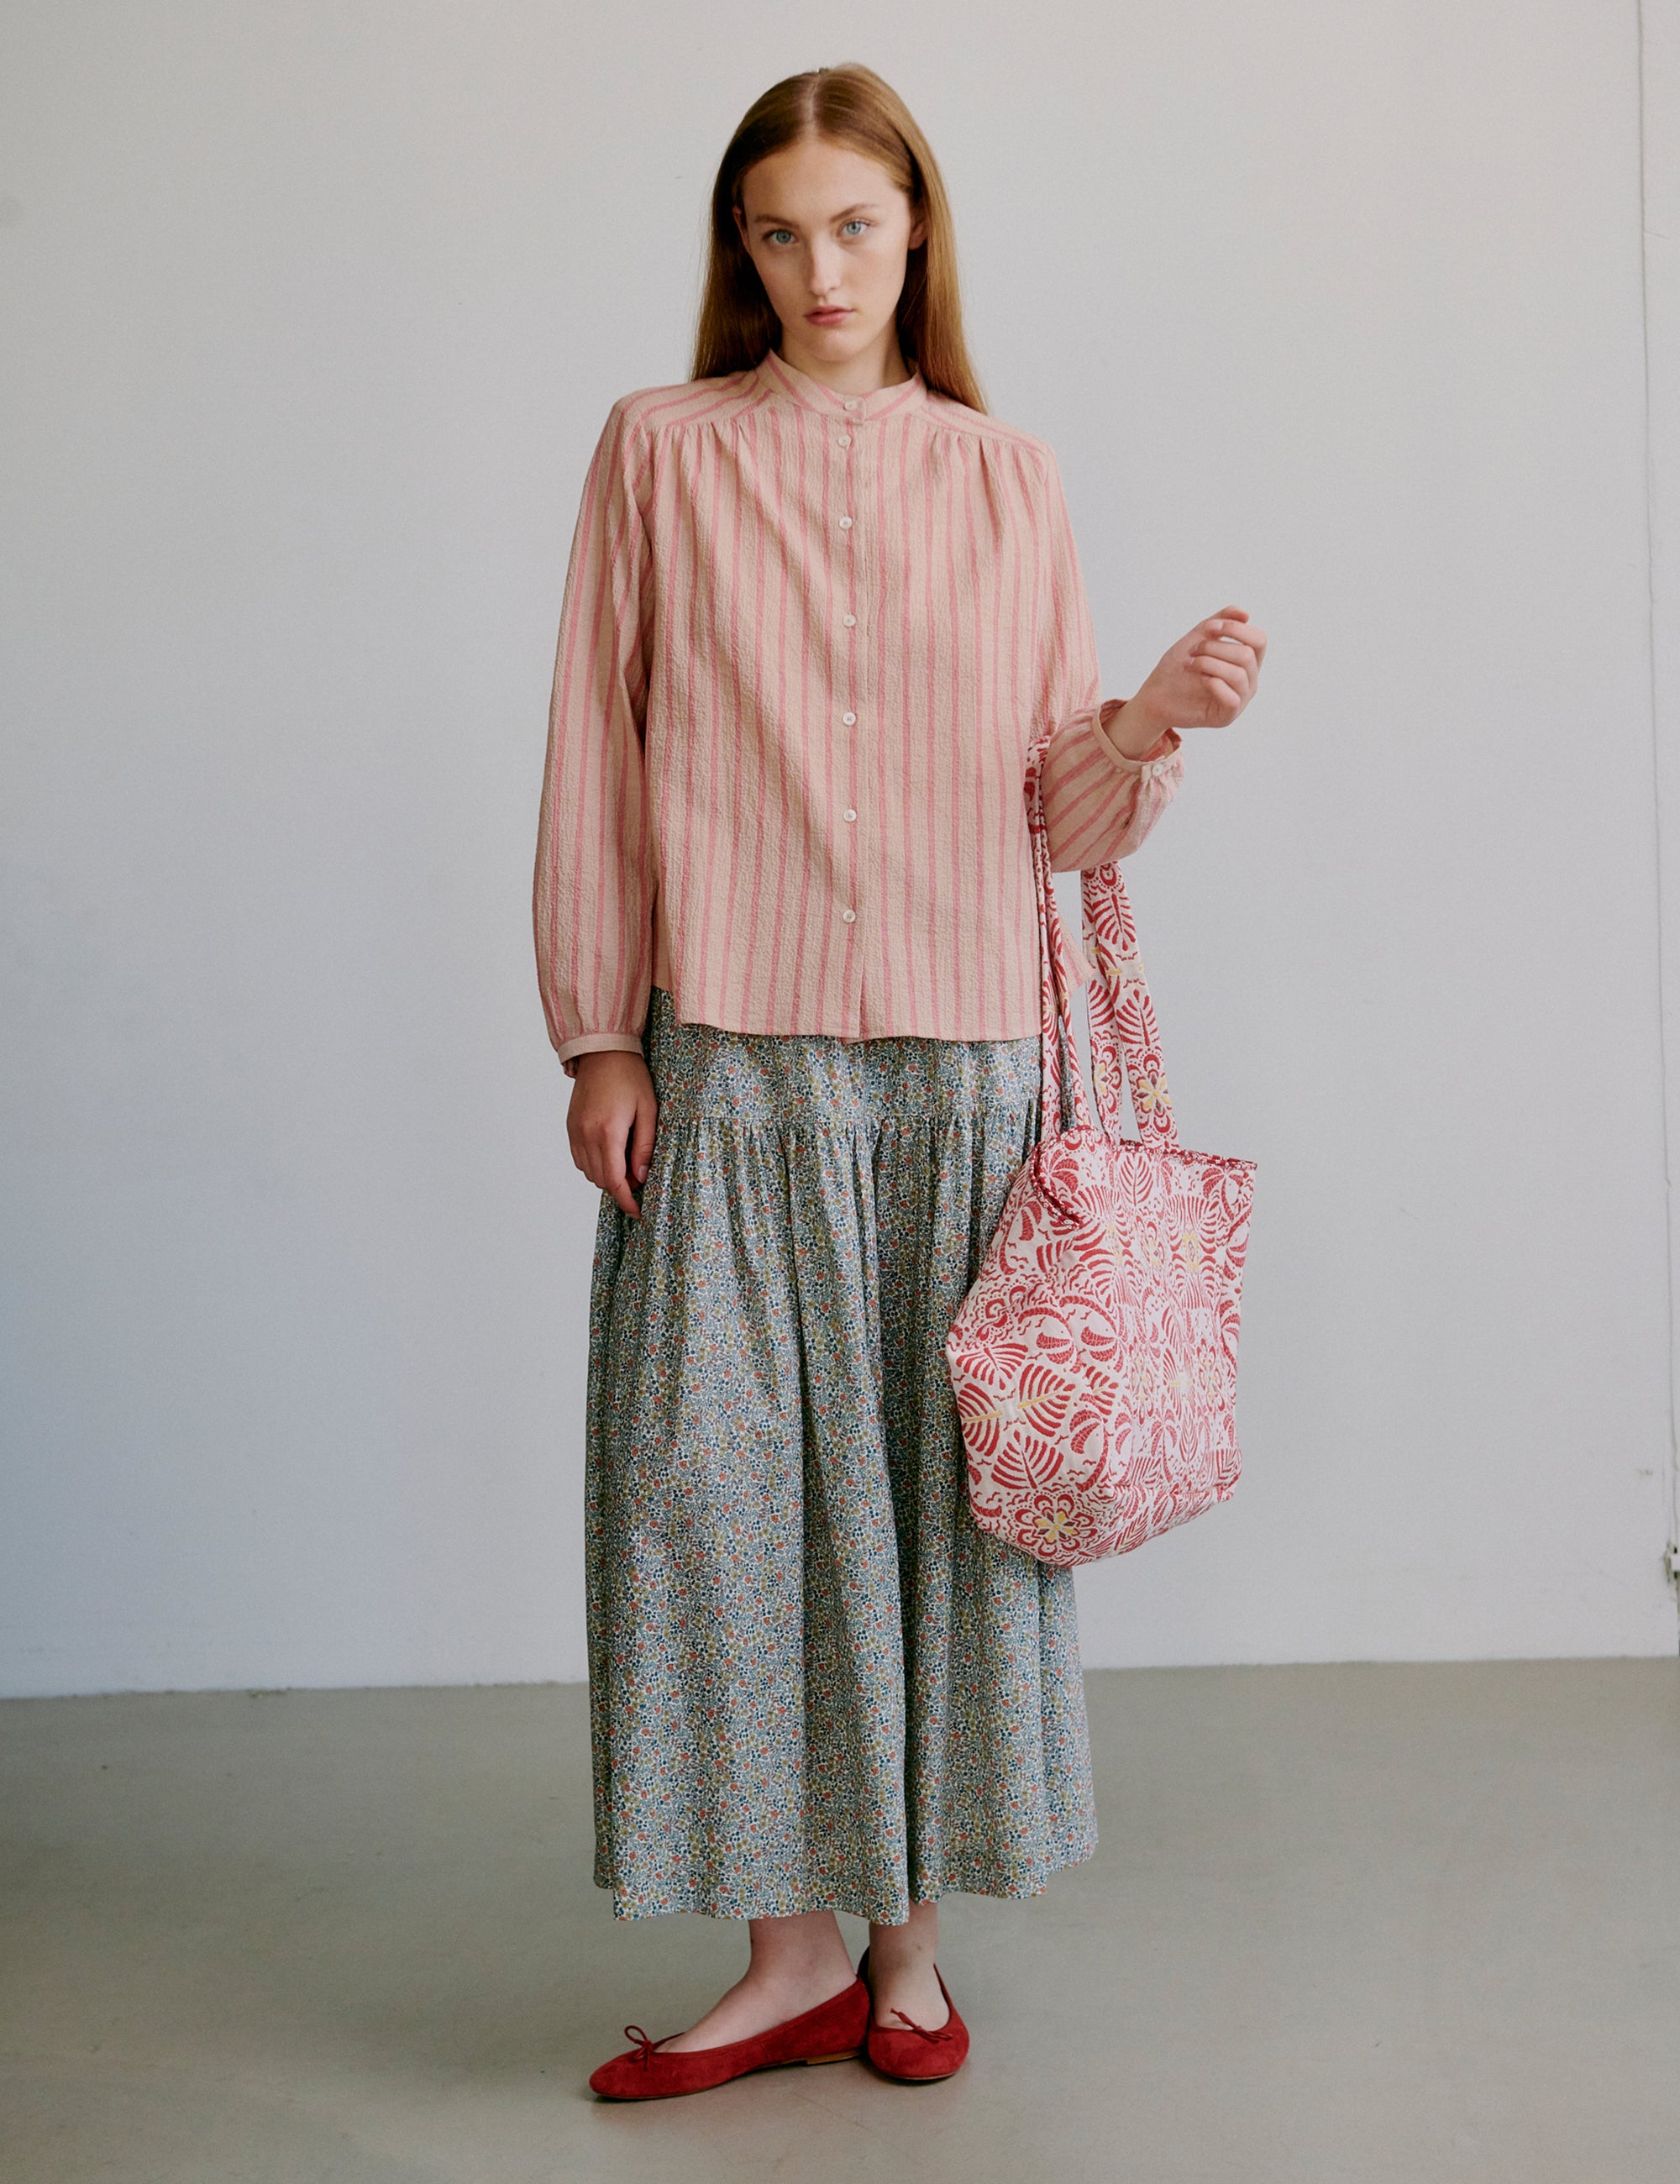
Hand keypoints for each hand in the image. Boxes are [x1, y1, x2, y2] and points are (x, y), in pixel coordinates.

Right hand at [567, 1051, 657, 1219]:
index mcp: (608, 1133)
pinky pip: (579, 1158)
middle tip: (640, 1178)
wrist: (603, 1052)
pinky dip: (593, 1164)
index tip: (638, 1211)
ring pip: (588, 1172)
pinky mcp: (570, 1126)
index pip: (615, 1181)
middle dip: (620, 1187)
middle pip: (601, 1180)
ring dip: (606, 1176)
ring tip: (626, 1163)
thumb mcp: (648, 1111)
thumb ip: (644, 1147)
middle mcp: (586, 1135)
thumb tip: (642, 1178)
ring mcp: (574, 1131)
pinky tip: (610, 1153)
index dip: (627, 1201)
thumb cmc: (630, 1077)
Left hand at [1120, 606, 1267, 747]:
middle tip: (1193, 651)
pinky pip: (1232, 698)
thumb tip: (1245, 614)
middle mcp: (1249, 680)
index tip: (1209, 627)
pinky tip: (1200, 680)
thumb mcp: (1200, 636)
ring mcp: (1240, 700)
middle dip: (1214, 647)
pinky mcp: (1227, 716)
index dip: (1235, 629)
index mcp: (1247, 661)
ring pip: (1239, 674)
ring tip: (1190, 664)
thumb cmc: (1179, 666)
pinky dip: (1214, 683)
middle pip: (1247, 655)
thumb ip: (1222, 620)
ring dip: (1209, 663)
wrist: (1156, 694)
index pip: (1259, 640)